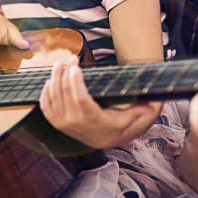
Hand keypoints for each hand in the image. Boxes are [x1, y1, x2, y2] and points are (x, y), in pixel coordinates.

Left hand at [39, 56, 160, 147]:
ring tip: (60, 63)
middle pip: (64, 92)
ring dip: (54, 76)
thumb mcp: (128, 119)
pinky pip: (45, 103)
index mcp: (92, 119)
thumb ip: (138, 112)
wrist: (99, 141)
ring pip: (53, 95)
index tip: (76, 65)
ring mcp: (62, 122)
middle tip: (71, 57)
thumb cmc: (114, 125)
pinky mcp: (54, 121)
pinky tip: (51, 78)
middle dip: (65, 72)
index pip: (80, 98)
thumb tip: (152, 105)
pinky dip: (45, 89)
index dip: (75, 81)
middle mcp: (74, 122)